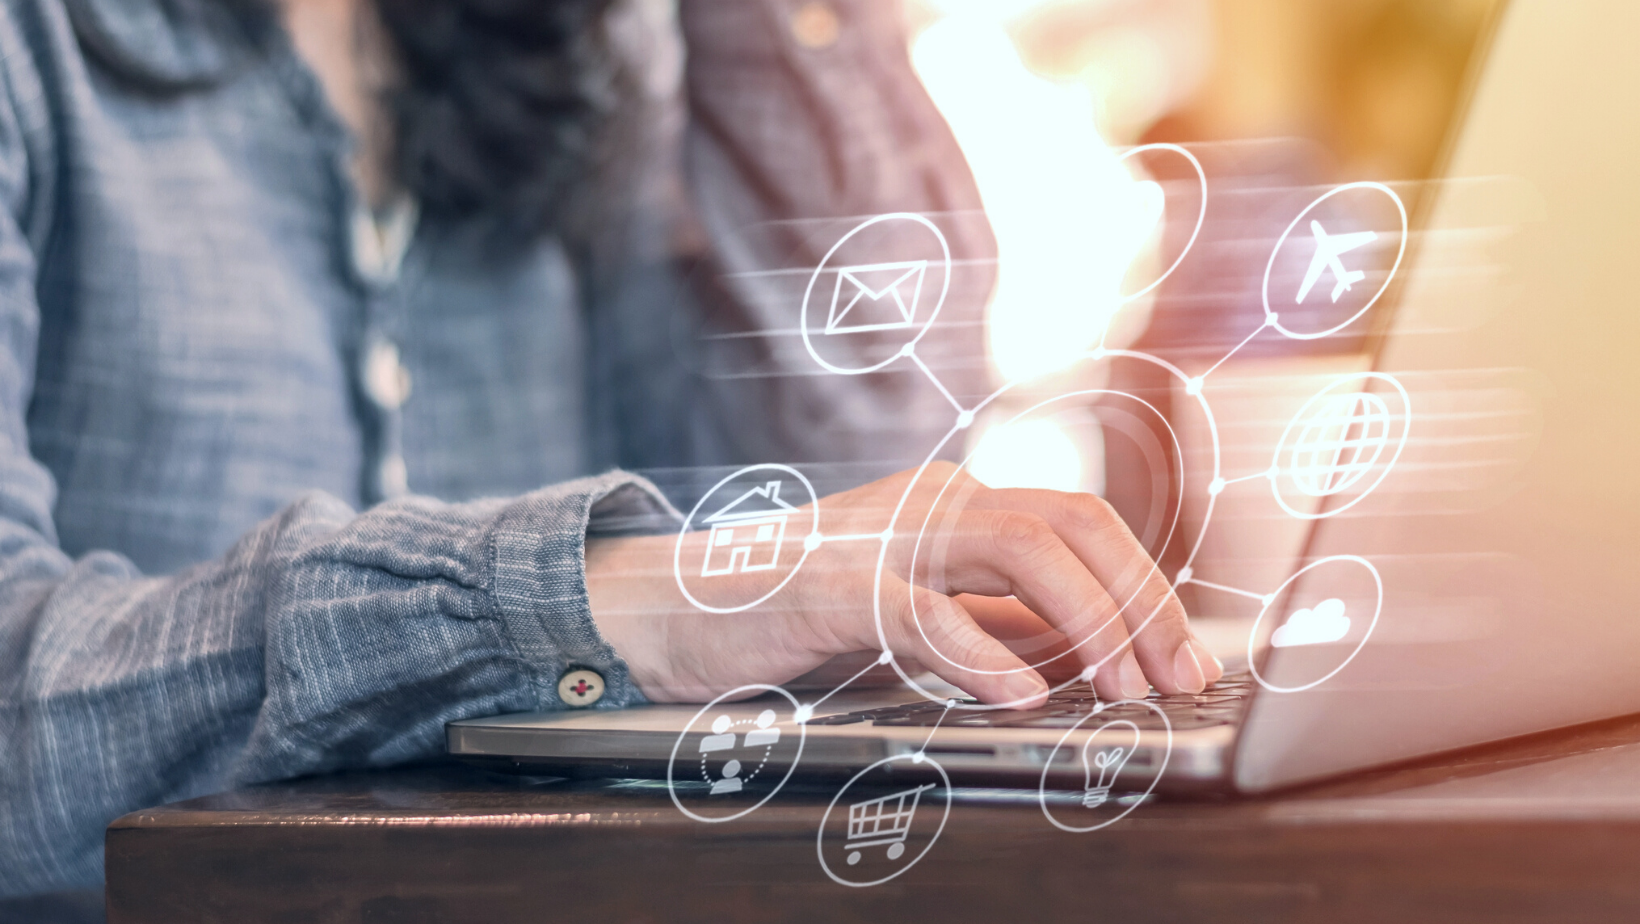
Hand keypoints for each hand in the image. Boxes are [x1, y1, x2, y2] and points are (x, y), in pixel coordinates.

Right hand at [587, 463, 1221, 706]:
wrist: (669, 606)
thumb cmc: (794, 613)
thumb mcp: (920, 611)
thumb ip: (998, 621)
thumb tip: (1093, 650)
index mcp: (958, 505)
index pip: (1083, 524)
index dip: (1147, 589)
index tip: (1186, 660)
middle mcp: (934, 502)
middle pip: (1074, 522)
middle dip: (1142, 601)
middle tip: (1178, 677)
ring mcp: (885, 534)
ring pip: (1021, 548)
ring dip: (1089, 618)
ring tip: (1122, 687)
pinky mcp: (833, 584)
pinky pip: (924, 609)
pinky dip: (981, 650)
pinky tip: (1021, 692)